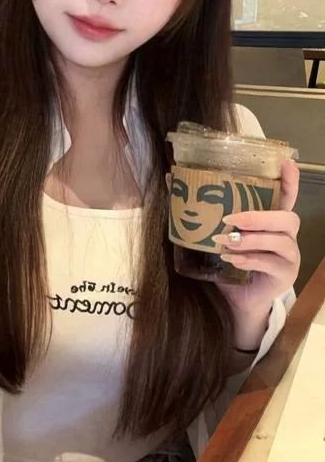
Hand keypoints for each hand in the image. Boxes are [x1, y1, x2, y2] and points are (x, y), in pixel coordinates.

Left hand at [213, 159, 300, 313]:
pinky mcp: (285, 275)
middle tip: (230, 219)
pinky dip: (249, 259)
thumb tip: (170, 179)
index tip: (286, 163)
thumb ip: (199, 207)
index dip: (290, 180)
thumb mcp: (213, 232)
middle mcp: (286, 234)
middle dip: (259, 216)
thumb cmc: (227, 260)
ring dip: (250, 239)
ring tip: (226, 241)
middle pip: (287, 217)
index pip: (287, 195)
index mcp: (271, 218)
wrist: (234, 298)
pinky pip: (271, 263)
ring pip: (280, 240)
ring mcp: (289, 255)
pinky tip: (231, 258)